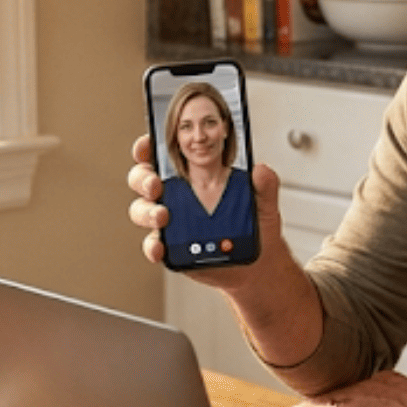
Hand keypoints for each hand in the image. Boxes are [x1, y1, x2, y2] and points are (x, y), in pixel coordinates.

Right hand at [124, 134, 287, 281]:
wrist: (259, 262)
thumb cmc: (255, 225)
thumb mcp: (264, 201)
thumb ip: (265, 184)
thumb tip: (260, 170)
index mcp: (194, 175)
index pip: (164, 154)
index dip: (149, 146)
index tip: (148, 144)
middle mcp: (176, 195)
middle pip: (143, 179)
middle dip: (143, 179)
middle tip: (156, 185)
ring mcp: (170, 221)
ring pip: (141, 210)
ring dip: (146, 212)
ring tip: (163, 217)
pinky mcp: (170, 246)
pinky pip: (152, 244)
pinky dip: (152, 246)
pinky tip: (160, 248)